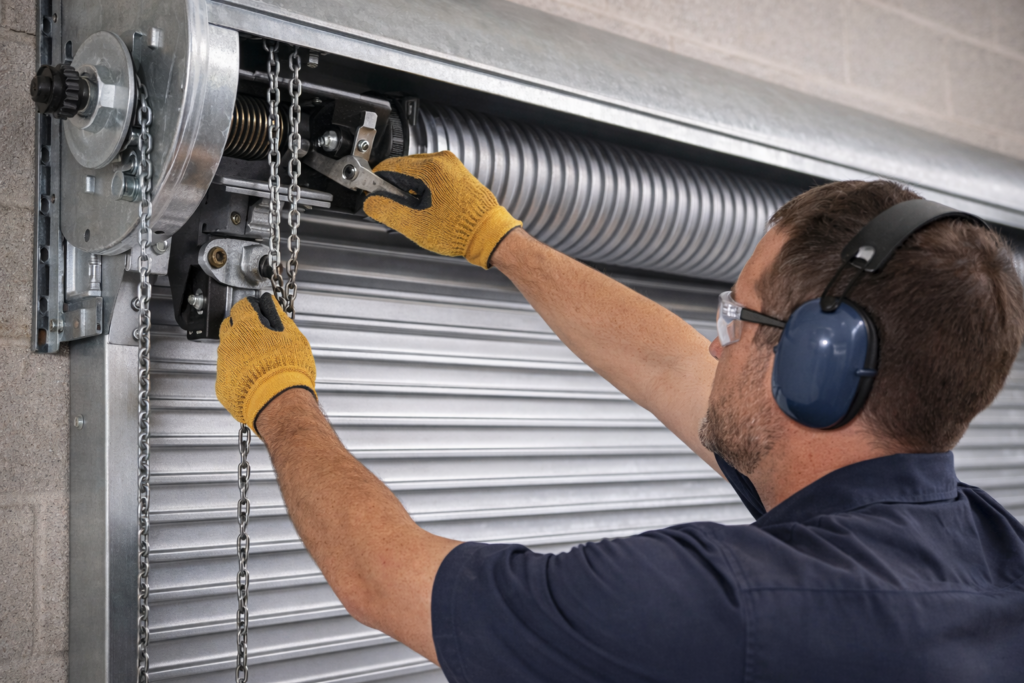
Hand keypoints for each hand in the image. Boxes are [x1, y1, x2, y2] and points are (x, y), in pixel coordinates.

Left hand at [216, 293, 316, 433]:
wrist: (279, 400)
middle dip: (241, 328)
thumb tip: (270, 305)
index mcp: (246, 326)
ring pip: (227, 351)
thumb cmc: (288, 368)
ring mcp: (223, 363)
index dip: (252, 309)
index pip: (242, 306)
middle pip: (229, 326)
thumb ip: (277, 317)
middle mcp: (229, 342)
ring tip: (259, 361)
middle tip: (259, 337)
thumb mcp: (291, 335)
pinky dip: (238, 373)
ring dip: (240, 352)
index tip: (259, 313)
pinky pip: (228, 373)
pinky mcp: (222, 384)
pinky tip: (253, 378)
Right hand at [363, 151, 521, 267]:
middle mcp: (443, 161)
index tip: (372, 197)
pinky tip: (431, 211)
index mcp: (430, 168)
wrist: (490, 235)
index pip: (388, 167)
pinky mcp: (458, 176)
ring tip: (420, 215)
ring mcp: (452, 167)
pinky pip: (431, 180)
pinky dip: (424, 194)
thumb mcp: (413, 224)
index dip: (376, 183)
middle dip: (396, 191)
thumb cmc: (460, 230)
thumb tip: (370, 201)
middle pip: (403, 170)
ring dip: (410, 194)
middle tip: (400, 213)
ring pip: (417, 176)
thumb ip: (385, 209)